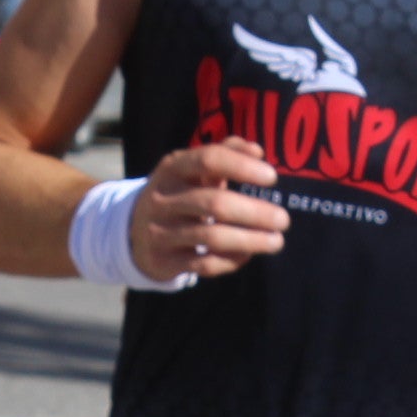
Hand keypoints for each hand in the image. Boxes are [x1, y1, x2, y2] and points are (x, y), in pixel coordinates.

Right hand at [129, 137, 289, 281]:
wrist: (133, 231)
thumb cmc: (179, 192)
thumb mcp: (192, 168)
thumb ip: (226, 152)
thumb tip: (258, 151)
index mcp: (172, 168)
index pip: (208, 159)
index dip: (242, 167)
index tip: (272, 178)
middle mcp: (162, 198)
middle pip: (214, 204)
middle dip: (254, 213)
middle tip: (283, 219)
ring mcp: (160, 232)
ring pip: (211, 238)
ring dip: (250, 240)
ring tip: (277, 241)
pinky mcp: (164, 261)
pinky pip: (204, 264)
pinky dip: (231, 260)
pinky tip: (248, 254)